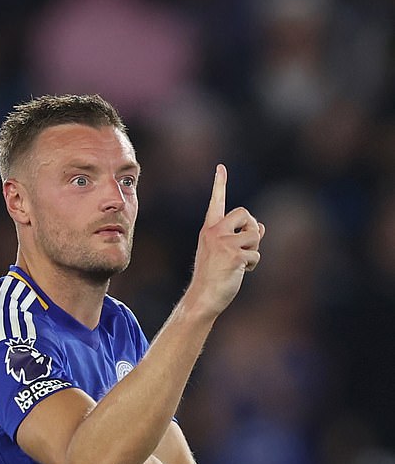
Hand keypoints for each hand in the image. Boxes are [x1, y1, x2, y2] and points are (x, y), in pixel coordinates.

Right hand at [185, 165, 263, 319]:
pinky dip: (252, 264)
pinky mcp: (235, 255)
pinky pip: (255, 253)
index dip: (219, 184)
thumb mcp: (223, 252)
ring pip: (255, 234)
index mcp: (209, 230)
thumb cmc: (213, 276)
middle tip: (245, 244)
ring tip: (240, 262)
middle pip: (245, 214)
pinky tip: (240, 272)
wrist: (203, 296)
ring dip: (253, 249)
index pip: (216, 202)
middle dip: (251, 227)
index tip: (221, 167)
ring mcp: (224, 243)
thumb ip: (240, 237)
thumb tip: (261, 226)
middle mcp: (215, 232)